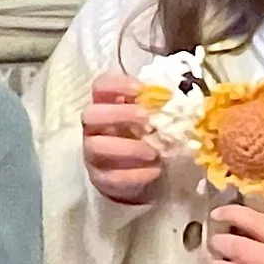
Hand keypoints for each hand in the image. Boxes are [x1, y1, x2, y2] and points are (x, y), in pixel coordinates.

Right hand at [82, 72, 164, 205]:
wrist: (139, 172)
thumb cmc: (143, 136)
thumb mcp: (148, 117)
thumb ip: (154, 106)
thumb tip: (173, 99)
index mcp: (104, 105)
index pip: (100, 86)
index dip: (118, 85)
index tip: (141, 90)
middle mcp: (93, 127)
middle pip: (90, 114)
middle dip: (119, 114)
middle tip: (146, 119)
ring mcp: (92, 153)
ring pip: (96, 146)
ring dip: (128, 147)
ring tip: (153, 152)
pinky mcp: (100, 178)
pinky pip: (111, 176)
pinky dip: (135, 174)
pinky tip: (154, 170)